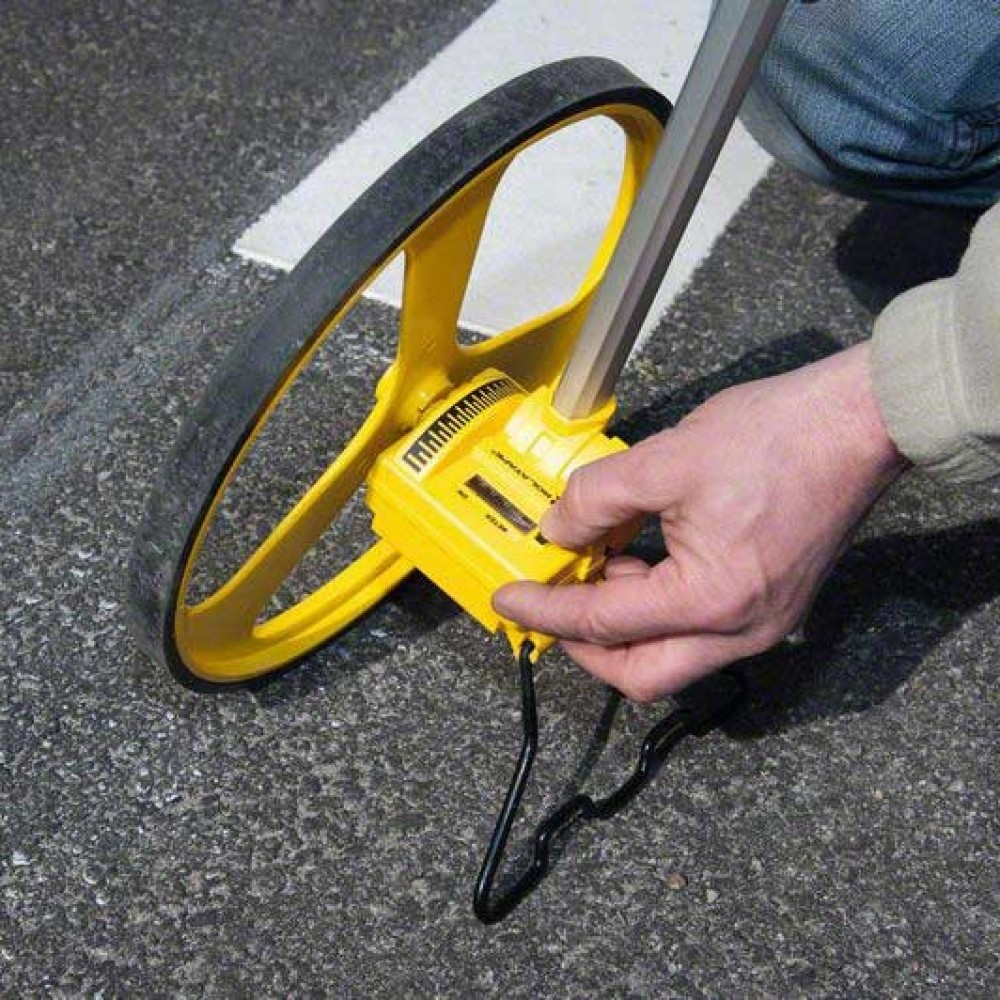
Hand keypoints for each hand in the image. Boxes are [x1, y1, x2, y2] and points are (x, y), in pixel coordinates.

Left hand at [493, 343, 908, 700]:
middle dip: (584, 646)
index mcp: (711, 600)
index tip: (509, 598)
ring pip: (669, 657)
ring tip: (596, 564)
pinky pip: (698, 631)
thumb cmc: (780, 438)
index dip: (545, 610)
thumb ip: (597, 499)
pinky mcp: (770, 605)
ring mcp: (762, 623)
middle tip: (549, 603)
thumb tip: (558, 528)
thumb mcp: (666, 461)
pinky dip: (656, 607)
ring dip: (622, 624)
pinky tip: (638, 559)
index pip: (604, 622)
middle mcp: (741, 630)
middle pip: (640, 673)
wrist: (858, 423)